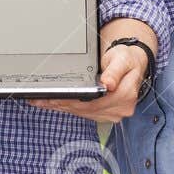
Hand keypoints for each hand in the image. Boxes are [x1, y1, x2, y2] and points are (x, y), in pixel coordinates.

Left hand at [30, 34, 150, 124]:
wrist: (131, 64)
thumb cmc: (126, 59)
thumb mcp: (122, 59)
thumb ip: (114, 72)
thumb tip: (108, 84)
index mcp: (125, 95)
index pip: (94, 103)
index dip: (73, 102)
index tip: (55, 98)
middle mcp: (119, 109)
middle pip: (86, 110)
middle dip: (62, 104)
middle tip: (41, 99)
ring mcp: (112, 113)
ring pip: (83, 113)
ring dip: (63, 108)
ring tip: (43, 101)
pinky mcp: (105, 114)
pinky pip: (84, 112)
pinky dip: (69, 108)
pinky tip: (56, 104)